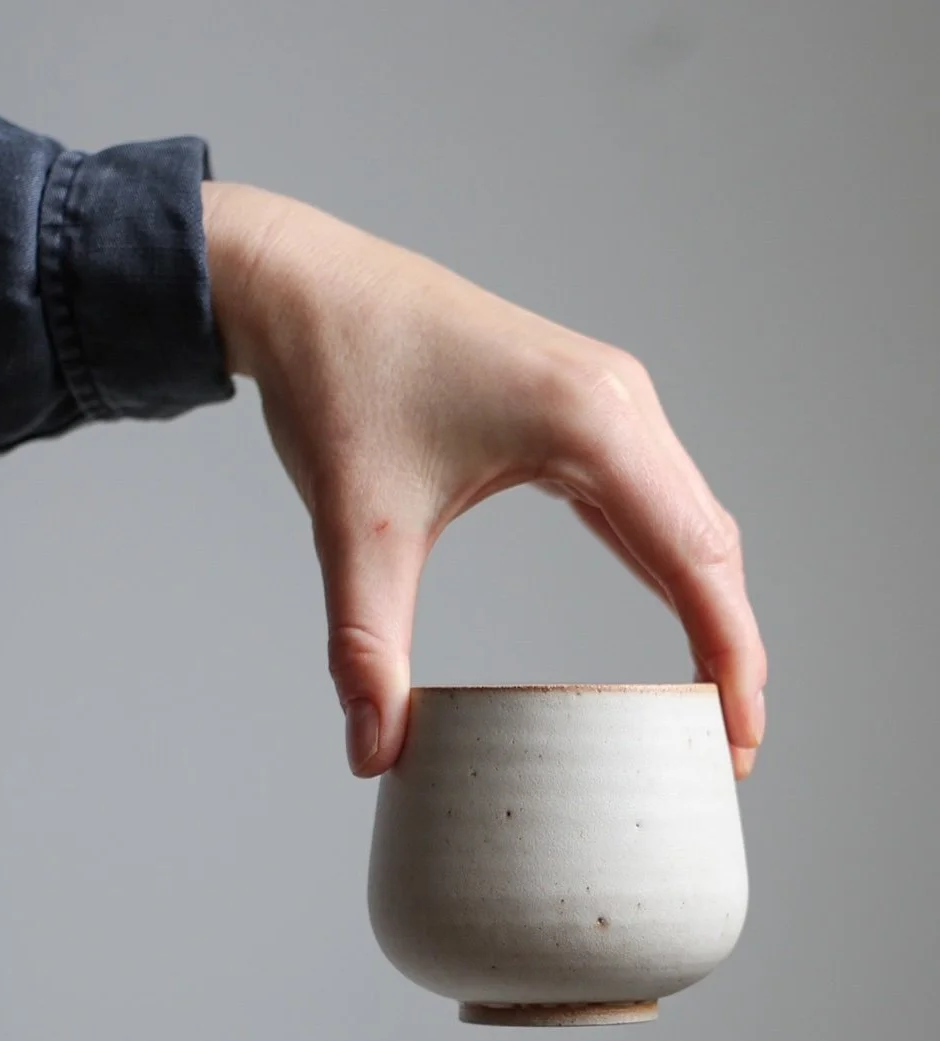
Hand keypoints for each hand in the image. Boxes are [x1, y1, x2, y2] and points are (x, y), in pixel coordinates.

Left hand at [202, 183, 766, 779]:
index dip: (731, 658)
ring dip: (707, 604)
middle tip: (727, 747)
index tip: (740, 739)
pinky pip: (647, 495)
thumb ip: (367, 646)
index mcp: (588, 423)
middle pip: (709, 543)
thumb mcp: (354, 525)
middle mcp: (618, 402)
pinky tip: (670, 609)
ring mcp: (604, 396)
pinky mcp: (576, 405)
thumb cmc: (334, 377)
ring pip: (688, 518)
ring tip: (710, 695)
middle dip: (730, 648)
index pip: (694, 559)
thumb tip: (372, 756)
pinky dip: (667, 562)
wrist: (300, 283)